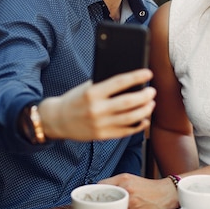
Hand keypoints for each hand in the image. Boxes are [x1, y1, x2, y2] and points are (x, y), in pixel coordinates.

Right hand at [39, 69, 155, 140]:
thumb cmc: (74, 99)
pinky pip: (125, 131)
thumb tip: (131, 82)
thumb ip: (105, 85)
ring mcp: (100, 124)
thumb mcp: (86, 87)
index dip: (137, 77)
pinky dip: (138, 126)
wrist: (57, 120)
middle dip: (145, 96)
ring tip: (151, 103)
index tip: (148, 73)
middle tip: (152, 91)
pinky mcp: (102, 135)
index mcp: (92, 93)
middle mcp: (97, 109)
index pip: (119, 82)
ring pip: (130, 118)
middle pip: (128, 102)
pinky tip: (144, 119)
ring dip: (145, 110)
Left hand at [100, 174, 178, 208]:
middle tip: (97, 206)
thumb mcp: (130, 179)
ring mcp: (131, 201)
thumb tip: (100, 189)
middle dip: (99, 203)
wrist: (165, 194)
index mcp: (124, 178)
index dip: (95, 192)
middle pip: (103, 198)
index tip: (93, 197)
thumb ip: (116, 183)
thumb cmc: (147, 187)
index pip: (101, 185)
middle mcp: (126, 188)